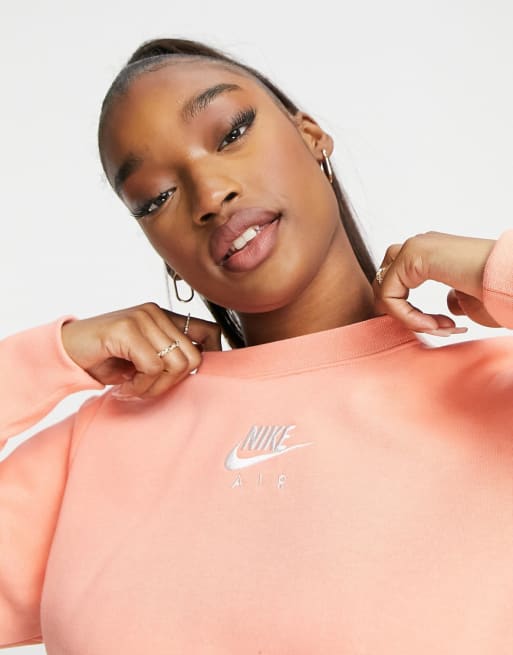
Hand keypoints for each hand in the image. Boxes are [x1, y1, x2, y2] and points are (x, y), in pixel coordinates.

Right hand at [61, 302, 221, 398]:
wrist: (65, 352)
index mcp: (164, 317)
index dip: (212, 356)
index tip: (192, 377)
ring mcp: (141, 318)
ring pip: (176, 364)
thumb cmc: (106, 359)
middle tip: (149, 389)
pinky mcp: (126, 329)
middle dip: (174, 383)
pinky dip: (140, 386)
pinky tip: (125, 386)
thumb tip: (198, 370)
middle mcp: (155, 312)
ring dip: (155, 387)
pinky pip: (152, 367)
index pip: (210, 331)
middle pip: (194, 357)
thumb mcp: (144, 359)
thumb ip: (169, 358)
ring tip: (136, 388)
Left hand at [373, 231, 499, 335]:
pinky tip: (437, 324)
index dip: (411, 314)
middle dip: (406, 315)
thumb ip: (448, 300)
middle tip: (440, 330)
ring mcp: (414, 245)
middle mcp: (419, 244)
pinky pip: (390, 296)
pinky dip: (408, 317)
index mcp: (430, 252)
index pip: (397, 285)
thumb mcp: (466, 298)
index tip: (445, 328)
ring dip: (409, 319)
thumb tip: (443, 306)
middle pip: (385, 286)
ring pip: (384, 292)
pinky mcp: (413, 254)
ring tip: (442, 328)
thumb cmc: (497, 292)